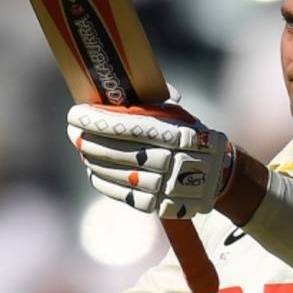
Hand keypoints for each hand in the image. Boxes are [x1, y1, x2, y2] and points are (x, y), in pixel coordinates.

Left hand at [67, 102, 235, 219]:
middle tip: (74, 132)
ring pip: (117, 174)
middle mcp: (172, 160)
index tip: (76, 114)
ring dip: (93, 161)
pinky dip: (103, 182)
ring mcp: (166, 186)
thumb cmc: (189, 135)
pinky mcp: (159, 205)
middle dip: (90, 141)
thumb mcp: (178, 115)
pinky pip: (123, 195)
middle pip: (118, 151)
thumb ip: (150, 103)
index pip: (127, 126)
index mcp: (175, 133)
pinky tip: (93, 171)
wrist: (218, 174)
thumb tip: (114, 87)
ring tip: (83, 150)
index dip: (97, 121)